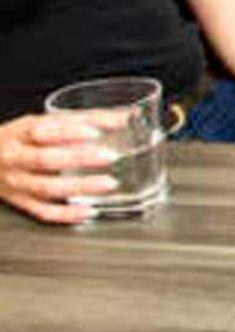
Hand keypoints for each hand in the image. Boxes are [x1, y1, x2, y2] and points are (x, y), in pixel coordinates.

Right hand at [0, 112, 120, 224]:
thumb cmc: (20, 140)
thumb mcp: (42, 123)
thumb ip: (81, 120)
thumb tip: (123, 117)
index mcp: (19, 134)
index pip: (40, 131)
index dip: (68, 131)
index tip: (94, 131)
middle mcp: (15, 159)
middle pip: (45, 160)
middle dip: (79, 158)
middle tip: (110, 155)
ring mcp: (17, 183)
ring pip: (46, 188)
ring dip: (80, 186)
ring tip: (109, 183)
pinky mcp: (22, 203)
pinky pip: (44, 212)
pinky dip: (67, 214)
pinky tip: (89, 211)